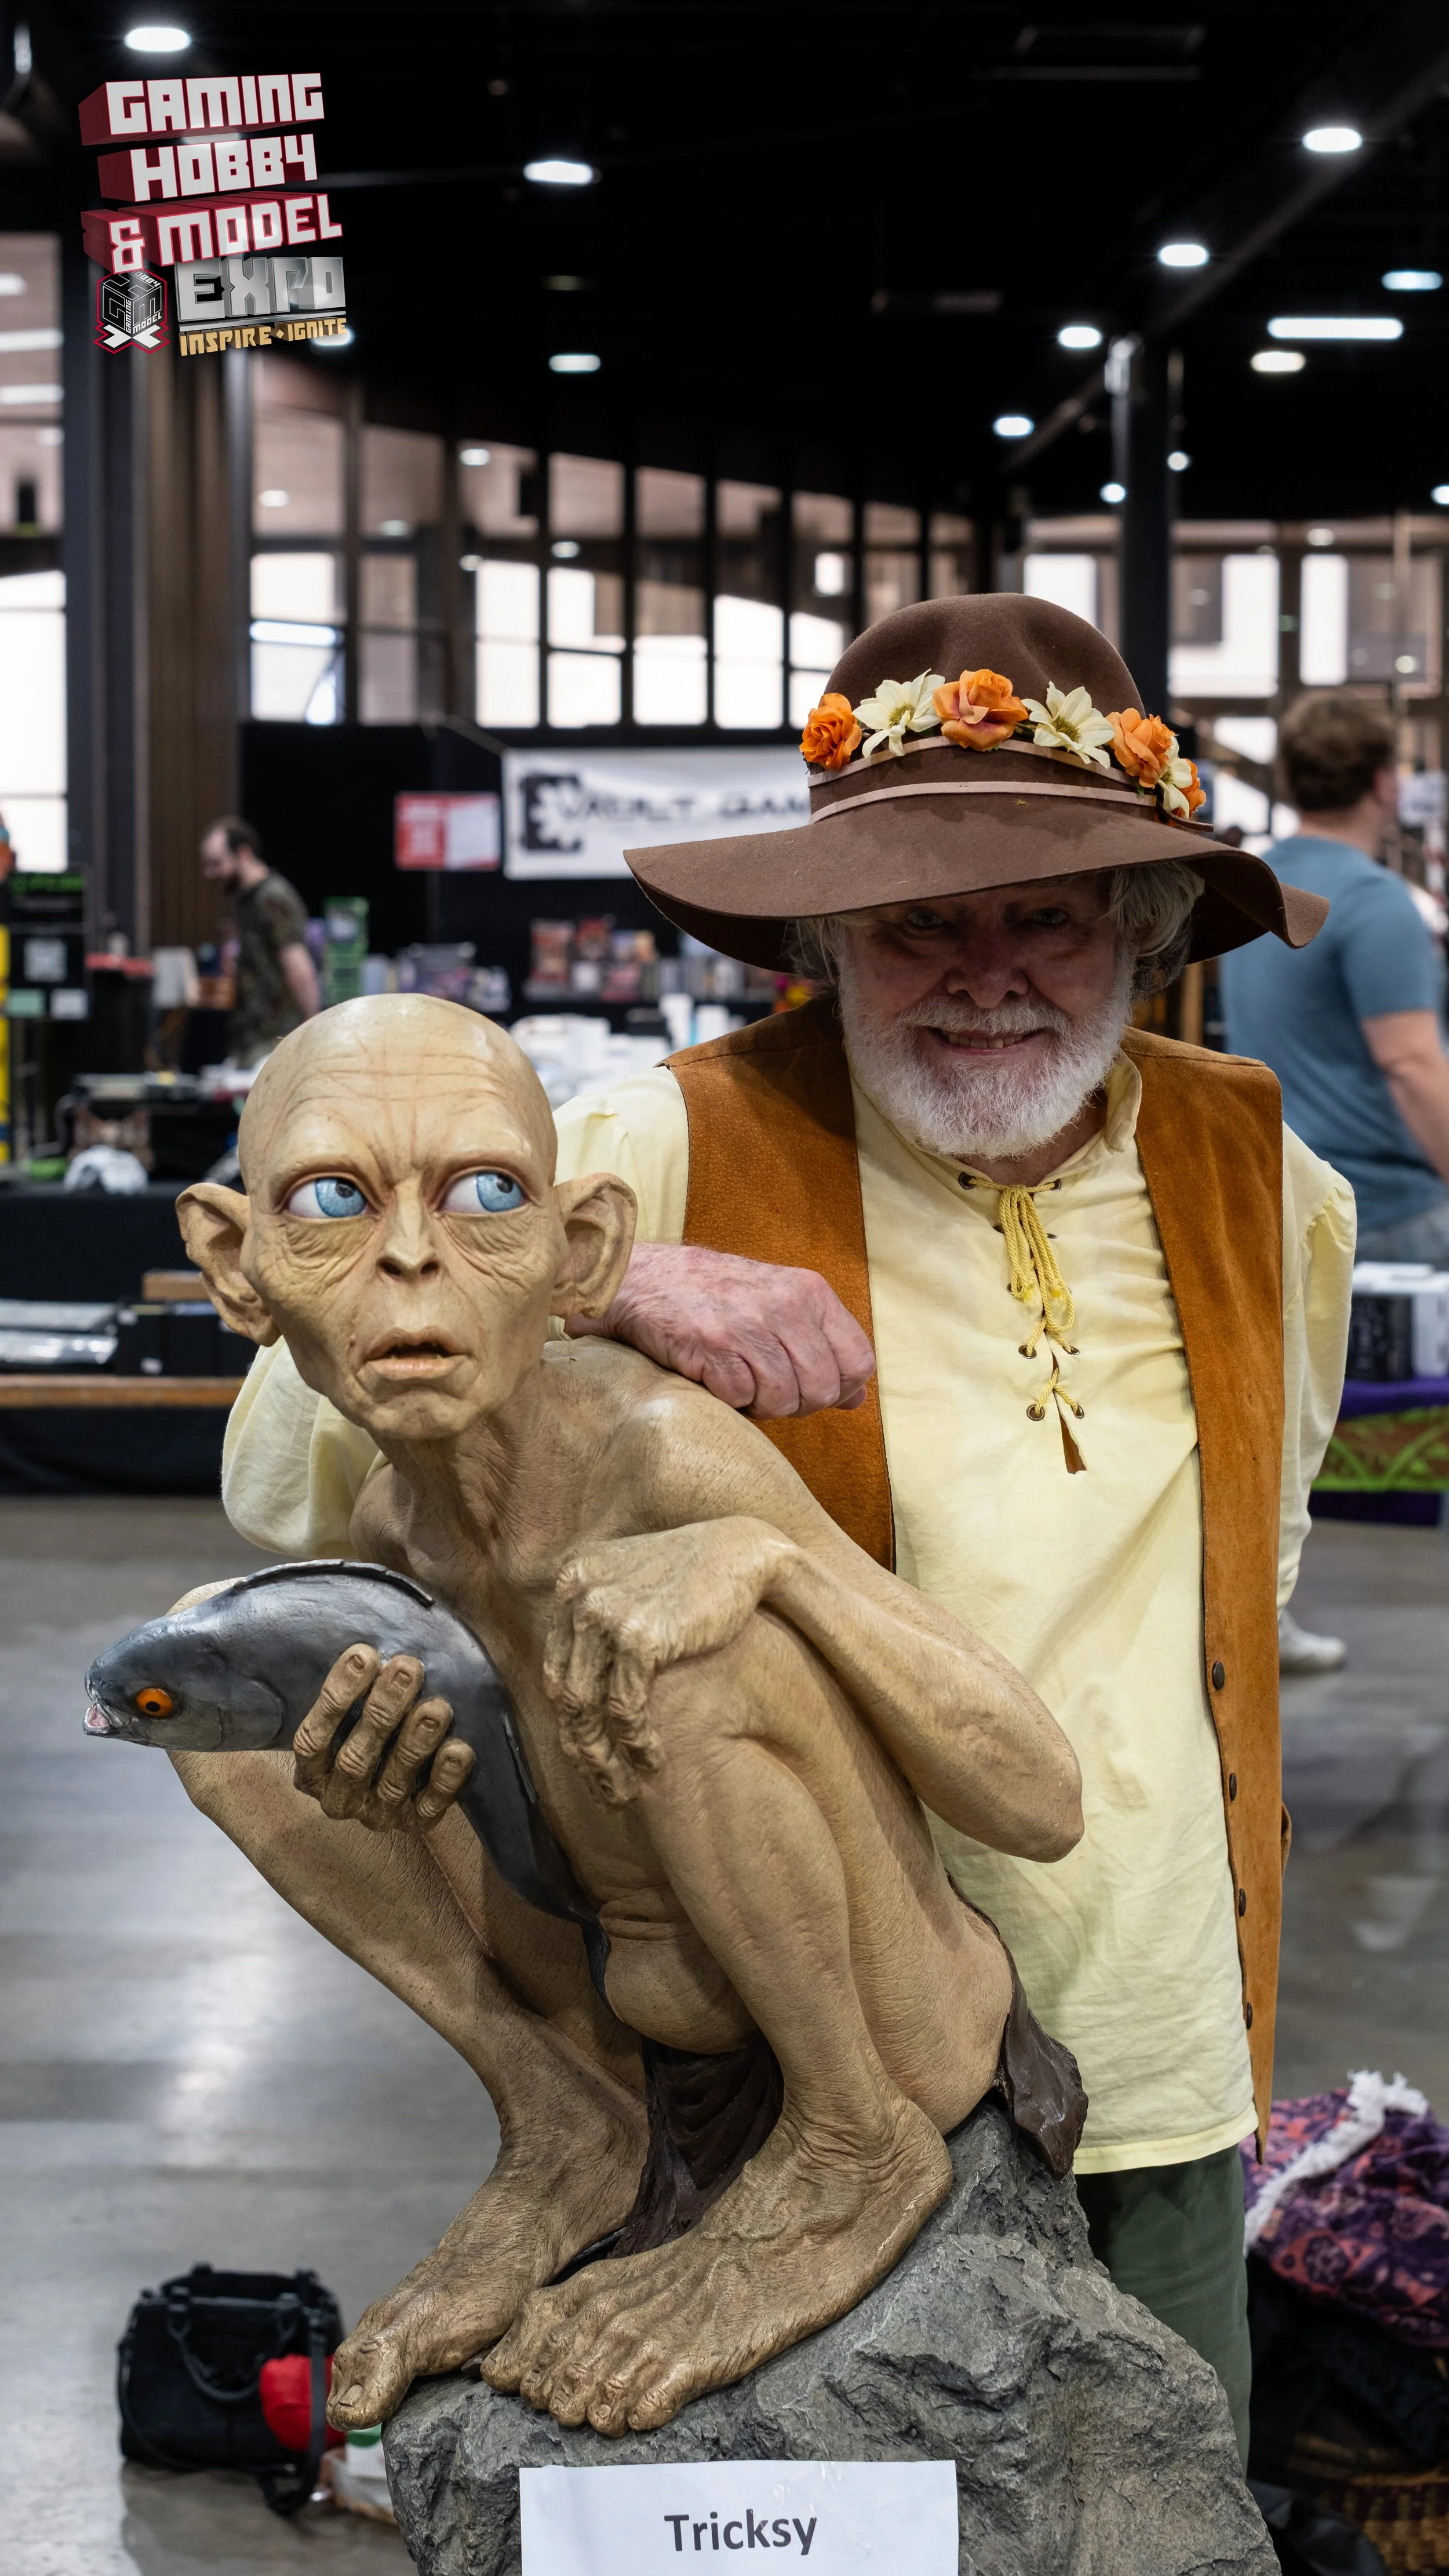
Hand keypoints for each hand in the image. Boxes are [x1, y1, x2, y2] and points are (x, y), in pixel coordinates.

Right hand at [291, 1645, 474, 1832]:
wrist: (400, 1775)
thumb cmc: (371, 1724)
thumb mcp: (352, 1709)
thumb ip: (357, 1686)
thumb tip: (370, 1646)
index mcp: (312, 1770)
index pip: (313, 1738)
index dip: (337, 1695)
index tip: (364, 1655)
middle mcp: (338, 1798)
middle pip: (354, 1759)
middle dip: (382, 1711)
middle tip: (407, 1669)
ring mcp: (375, 1815)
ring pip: (392, 1783)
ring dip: (415, 1743)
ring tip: (437, 1706)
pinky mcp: (412, 1825)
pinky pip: (429, 1808)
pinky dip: (444, 1779)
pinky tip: (459, 1749)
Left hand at [543, 1519, 793, 1803]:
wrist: (745, 1554)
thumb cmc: (696, 1581)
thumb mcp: (634, 1591)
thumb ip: (599, 1628)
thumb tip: (572, 1689)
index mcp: (572, 1581)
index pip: (557, 1669)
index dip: (572, 1724)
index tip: (591, 1761)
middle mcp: (578, 1594)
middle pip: (564, 1693)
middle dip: (583, 1752)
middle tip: (604, 1791)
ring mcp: (604, 1612)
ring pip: (585, 1707)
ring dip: (604, 1760)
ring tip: (624, 1792)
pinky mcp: (638, 1634)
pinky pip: (625, 1707)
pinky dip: (636, 1743)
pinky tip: (652, 1762)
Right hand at [565, 1241, 874, 1419]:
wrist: (644, 1280)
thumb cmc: (715, 1297)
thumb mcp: (780, 1305)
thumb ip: (821, 1346)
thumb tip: (858, 1397)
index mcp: (810, 1292)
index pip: (859, 1361)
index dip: (839, 1388)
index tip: (810, 1388)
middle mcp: (785, 1305)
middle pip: (822, 1388)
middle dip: (797, 1403)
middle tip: (767, 1391)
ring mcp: (749, 1325)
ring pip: (784, 1399)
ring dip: (760, 1404)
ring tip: (739, 1380)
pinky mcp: (714, 1347)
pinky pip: (742, 1399)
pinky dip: (729, 1400)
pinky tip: (714, 1377)